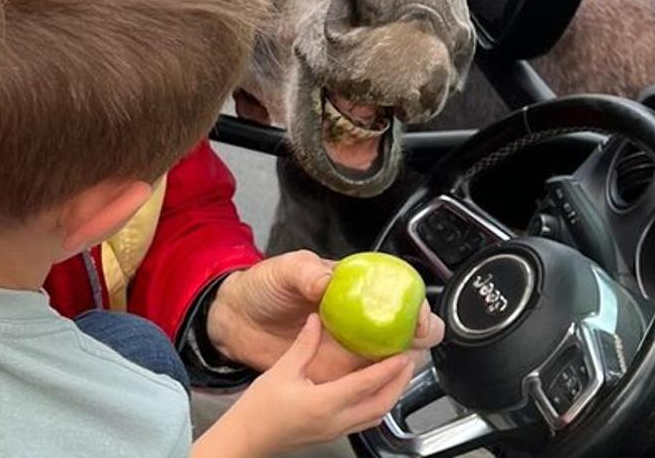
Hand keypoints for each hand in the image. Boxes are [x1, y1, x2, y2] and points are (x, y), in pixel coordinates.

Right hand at [193, 315, 414, 457]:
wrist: (246, 438)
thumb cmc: (258, 410)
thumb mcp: (281, 370)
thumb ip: (304, 345)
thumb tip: (316, 320)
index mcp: (324, 404)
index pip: (366, 384)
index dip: (388, 368)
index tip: (402, 353)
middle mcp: (335, 421)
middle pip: (381, 404)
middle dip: (399, 382)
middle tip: (409, 360)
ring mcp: (335, 431)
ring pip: (376, 415)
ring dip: (391, 394)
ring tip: (397, 374)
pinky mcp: (332, 433)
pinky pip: (365, 420)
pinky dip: (377, 403)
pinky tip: (374, 391)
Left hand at [207, 250, 443, 381]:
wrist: (235, 319)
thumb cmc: (262, 287)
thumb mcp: (282, 270)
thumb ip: (305, 272)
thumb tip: (325, 282)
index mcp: (353, 287)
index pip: (398, 294)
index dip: (415, 306)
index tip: (417, 319)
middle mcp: (359, 318)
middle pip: (404, 329)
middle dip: (419, 338)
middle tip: (410, 345)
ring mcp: (349, 346)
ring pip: (391, 359)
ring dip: (400, 364)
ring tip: (394, 366)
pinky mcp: (335, 372)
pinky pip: (365, 382)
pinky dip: (375, 384)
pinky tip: (372, 383)